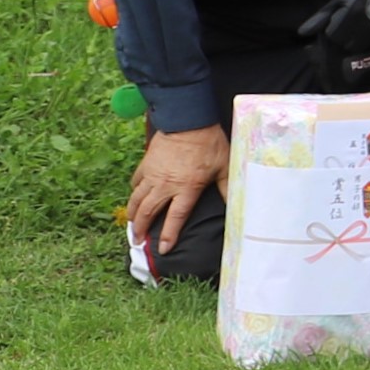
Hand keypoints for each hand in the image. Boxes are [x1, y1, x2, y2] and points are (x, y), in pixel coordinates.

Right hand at [127, 124, 226, 265]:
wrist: (188, 121)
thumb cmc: (210, 143)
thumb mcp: (224, 166)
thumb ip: (228, 188)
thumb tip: (236, 206)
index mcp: (186, 187)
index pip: (175, 217)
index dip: (169, 235)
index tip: (163, 249)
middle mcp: (165, 184)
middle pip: (148, 212)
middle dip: (141, 229)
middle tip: (137, 241)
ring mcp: (153, 174)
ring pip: (137, 200)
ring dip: (133, 215)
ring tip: (132, 225)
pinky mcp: (146, 164)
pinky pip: (135, 182)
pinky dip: (133, 192)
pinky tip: (135, 197)